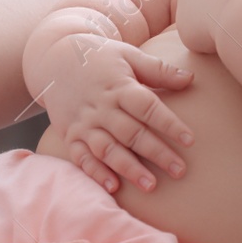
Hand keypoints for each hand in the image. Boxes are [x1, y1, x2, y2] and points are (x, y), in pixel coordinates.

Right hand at [36, 31, 195, 192]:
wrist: (51, 58)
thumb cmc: (98, 57)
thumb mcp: (128, 55)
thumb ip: (158, 69)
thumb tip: (190, 79)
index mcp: (119, 86)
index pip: (147, 107)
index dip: (169, 124)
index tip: (190, 140)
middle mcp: (101, 108)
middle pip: (131, 133)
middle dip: (156, 153)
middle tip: (179, 171)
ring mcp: (84, 124)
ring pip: (108, 149)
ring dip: (129, 169)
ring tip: (151, 186)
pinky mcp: (70, 136)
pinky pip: (82, 158)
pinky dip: (96, 173)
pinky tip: (113, 187)